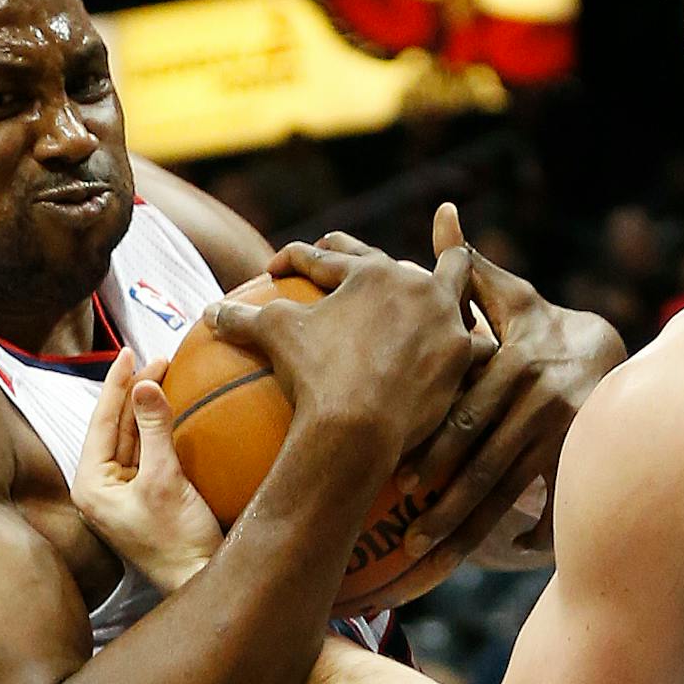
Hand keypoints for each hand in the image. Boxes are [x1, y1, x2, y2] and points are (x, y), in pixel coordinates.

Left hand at [73, 348, 226, 593]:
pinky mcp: (142, 496)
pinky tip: (168, 409)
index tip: (130, 353)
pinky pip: (145, 452)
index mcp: (90, 485)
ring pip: (130, 437)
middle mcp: (99, 487)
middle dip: (134, 392)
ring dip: (146, 407)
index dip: (116, 384)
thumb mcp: (165, 479)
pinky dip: (156, 429)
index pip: (101, 422)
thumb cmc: (177, 540)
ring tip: (163, 375)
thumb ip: (154, 429)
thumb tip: (144, 384)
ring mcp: (121, 492)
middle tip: (158, 360)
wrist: (199, 579)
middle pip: (115, 427)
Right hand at [214, 230, 480, 456]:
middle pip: (397, 260)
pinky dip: (472, 338)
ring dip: (453, 272)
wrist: (357, 429)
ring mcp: (445, 320)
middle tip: (359, 254)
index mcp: (369, 272)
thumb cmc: (313, 375)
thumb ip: (242, 317)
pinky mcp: (464, 358)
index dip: (297, 260)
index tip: (279, 268)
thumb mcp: (272, 335)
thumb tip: (207, 312)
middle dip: (378, 254)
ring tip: (455, 258)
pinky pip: (476, 341)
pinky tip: (472, 342)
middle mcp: (415, 285)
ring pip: (456, 286)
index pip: (327, 257)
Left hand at [398, 203, 625, 562]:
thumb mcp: (515, 297)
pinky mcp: (587, 456)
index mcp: (517, 362)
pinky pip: (556, 501)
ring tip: (434, 557)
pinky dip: (533, 532)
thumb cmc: (549, 327)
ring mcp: (568, 433)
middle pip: (483, 461)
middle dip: (445, 503)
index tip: (400, 481)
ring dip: (472, 528)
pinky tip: (505, 553)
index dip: (433, 451)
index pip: (466, 415)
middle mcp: (542, 399)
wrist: (621, 353)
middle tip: (408, 537)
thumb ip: (470, 269)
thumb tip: (442, 215)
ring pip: (511, 490)